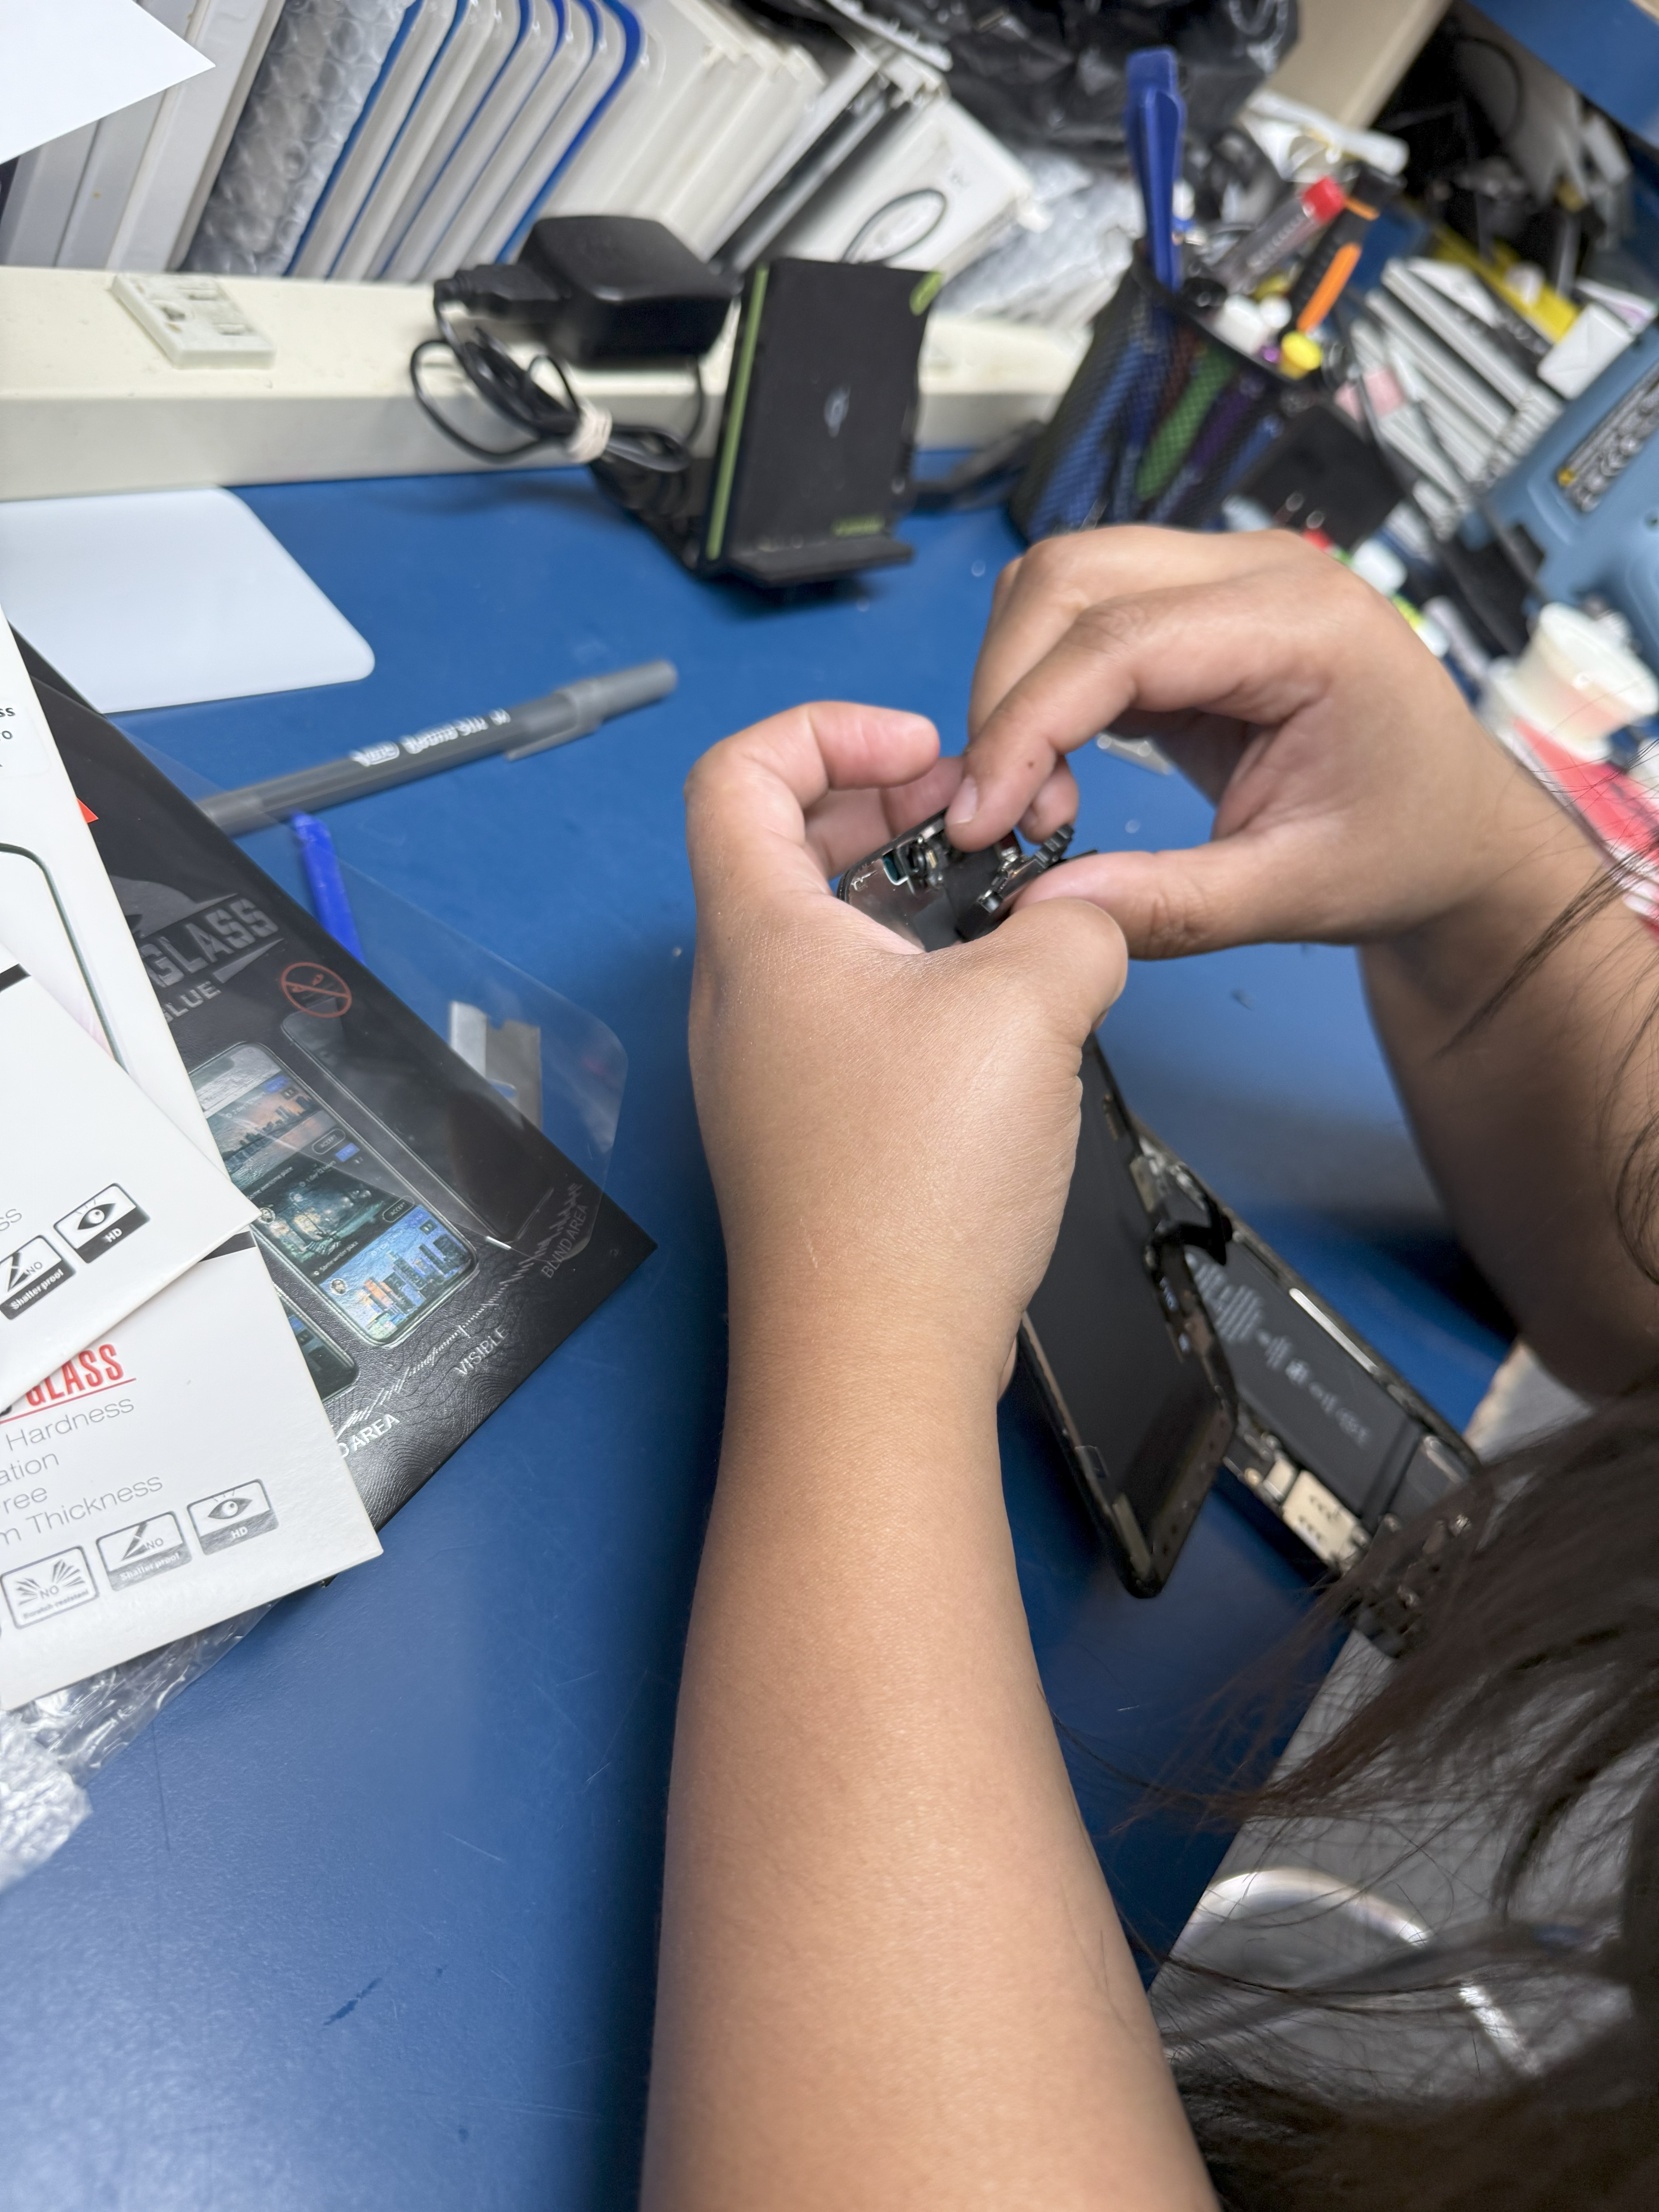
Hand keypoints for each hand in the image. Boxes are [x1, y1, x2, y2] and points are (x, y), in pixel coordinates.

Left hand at [685, 702, 1126, 1387]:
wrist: (873, 1357)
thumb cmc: (911, 1187)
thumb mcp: (1027, 1009)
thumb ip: (1075, 927)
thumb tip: (1089, 916)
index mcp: (761, 936)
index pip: (738, 771)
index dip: (827, 730)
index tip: (921, 752)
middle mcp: (742, 998)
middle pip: (778, 845)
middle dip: (880, 805)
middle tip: (970, 818)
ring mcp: (767, 1067)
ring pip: (818, 933)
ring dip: (902, 894)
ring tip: (996, 904)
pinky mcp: (805, 1125)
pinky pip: (843, 1009)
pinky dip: (907, 974)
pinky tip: (990, 1004)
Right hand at [945, 526, 1553, 955]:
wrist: (1458, 830)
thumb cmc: (1406, 846)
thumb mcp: (1291, 894)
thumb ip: (1164, 905)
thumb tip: (1035, 910)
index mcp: (1306, 627)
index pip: (1115, 640)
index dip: (1025, 726)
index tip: (978, 818)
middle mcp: (1264, 572)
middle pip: (1069, 580)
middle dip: (1005, 694)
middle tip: (997, 812)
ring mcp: (1227, 576)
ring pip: (1060, 582)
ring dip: (1017, 682)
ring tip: (1037, 795)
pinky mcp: (1196, 606)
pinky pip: (1082, 615)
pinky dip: (1043, 685)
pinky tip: (1059, 768)